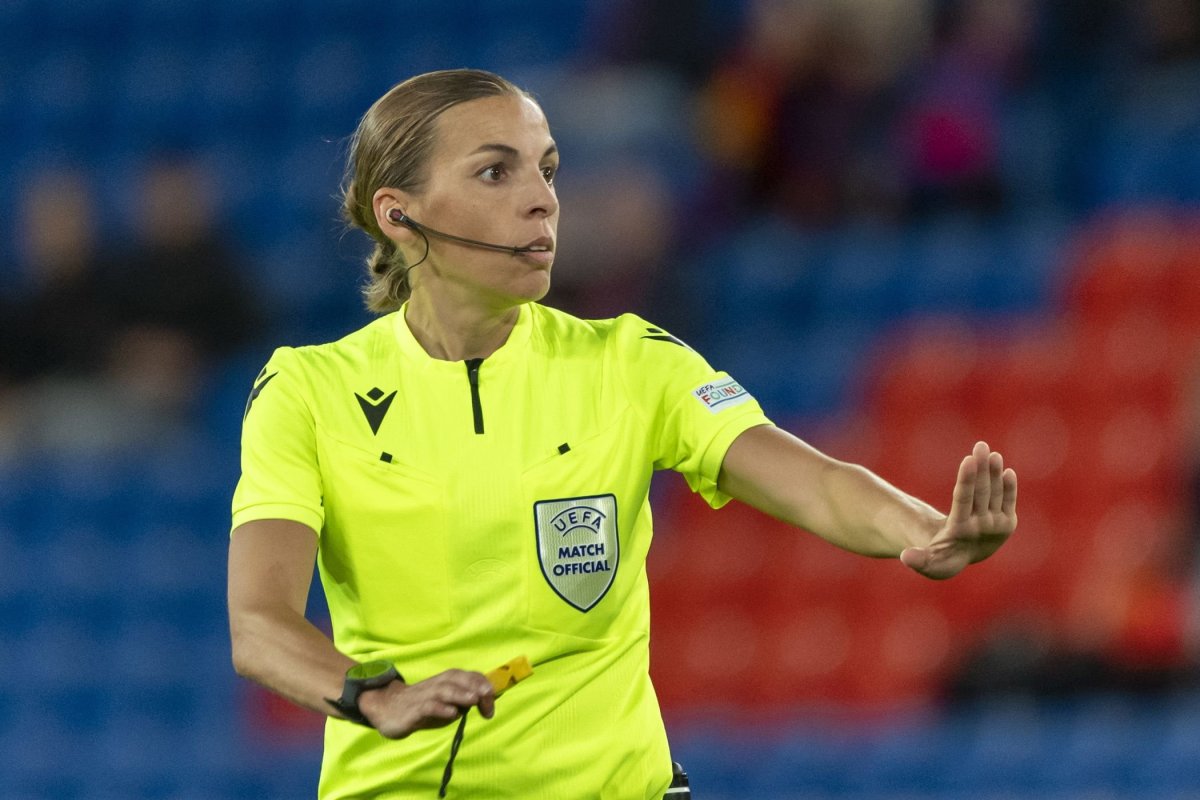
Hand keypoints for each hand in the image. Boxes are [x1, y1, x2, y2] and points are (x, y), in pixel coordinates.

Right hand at [358, 669, 494, 738]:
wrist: (387, 709)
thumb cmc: (423, 707)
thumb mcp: (447, 704)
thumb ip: (465, 702)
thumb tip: (487, 702)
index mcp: (447, 681)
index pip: (469, 677)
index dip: (484, 687)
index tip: (492, 705)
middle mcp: (437, 684)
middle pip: (458, 679)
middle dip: (475, 686)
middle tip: (488, 697)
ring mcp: (424, 695)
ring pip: (444, 690)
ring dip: (460, 693)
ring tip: (474, 699)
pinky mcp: (413, 709)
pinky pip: (428, 706)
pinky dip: (440, 708)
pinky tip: (451, 713)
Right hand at [900, 441, 1016, 579]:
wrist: (962, 561)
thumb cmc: (940, 558)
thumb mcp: (927, 563)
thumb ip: (918, 560)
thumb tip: (906, 556)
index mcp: (960, 531)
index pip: (964, 500)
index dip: (967, 479)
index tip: (969, 459)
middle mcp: (982, 528)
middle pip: (982, 492)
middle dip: (981, 468)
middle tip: (981, 446)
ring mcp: (997, 526)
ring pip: (995, 493)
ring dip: (994, 471)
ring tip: (991, 453)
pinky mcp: (1008, 524)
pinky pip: (1009, 500)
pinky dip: (1009, 486)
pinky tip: (1006, 471)